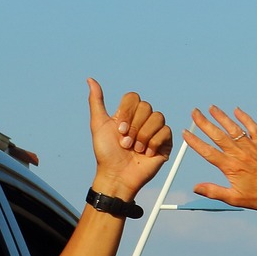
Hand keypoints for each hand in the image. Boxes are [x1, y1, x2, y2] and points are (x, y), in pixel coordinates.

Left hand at [89, 78, 171, 199]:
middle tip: (126, 143)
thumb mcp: (98, 125)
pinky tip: (146, 154)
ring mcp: (154, 132)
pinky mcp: (165, 144)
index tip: (119, 130)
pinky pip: (166, 131)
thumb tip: (90, 79)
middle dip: (134, 127)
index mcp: (128, 115)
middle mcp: (142, 121)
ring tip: (136, 149)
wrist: (117, 176)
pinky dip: (154, 143)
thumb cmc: (106, 154)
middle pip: (146, 107)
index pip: (134, 98)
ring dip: (143, 136)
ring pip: (158, 117)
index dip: (127, 112)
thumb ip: (96, 102)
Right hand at [184, 106, 256, 210]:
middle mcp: (239, 154)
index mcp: (231, 167)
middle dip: (204, 123)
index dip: (195, 142)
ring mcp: (251, 147)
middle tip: (194, 112)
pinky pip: (252, 127)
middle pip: (218, 135)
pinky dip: (244, 118)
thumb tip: (196, 187)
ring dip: (221, 117)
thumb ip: (214, 191)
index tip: (185, 133)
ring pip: (233, 128)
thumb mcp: (235, 199)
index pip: (208, 152)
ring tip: (211, 107)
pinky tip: (237, 110)